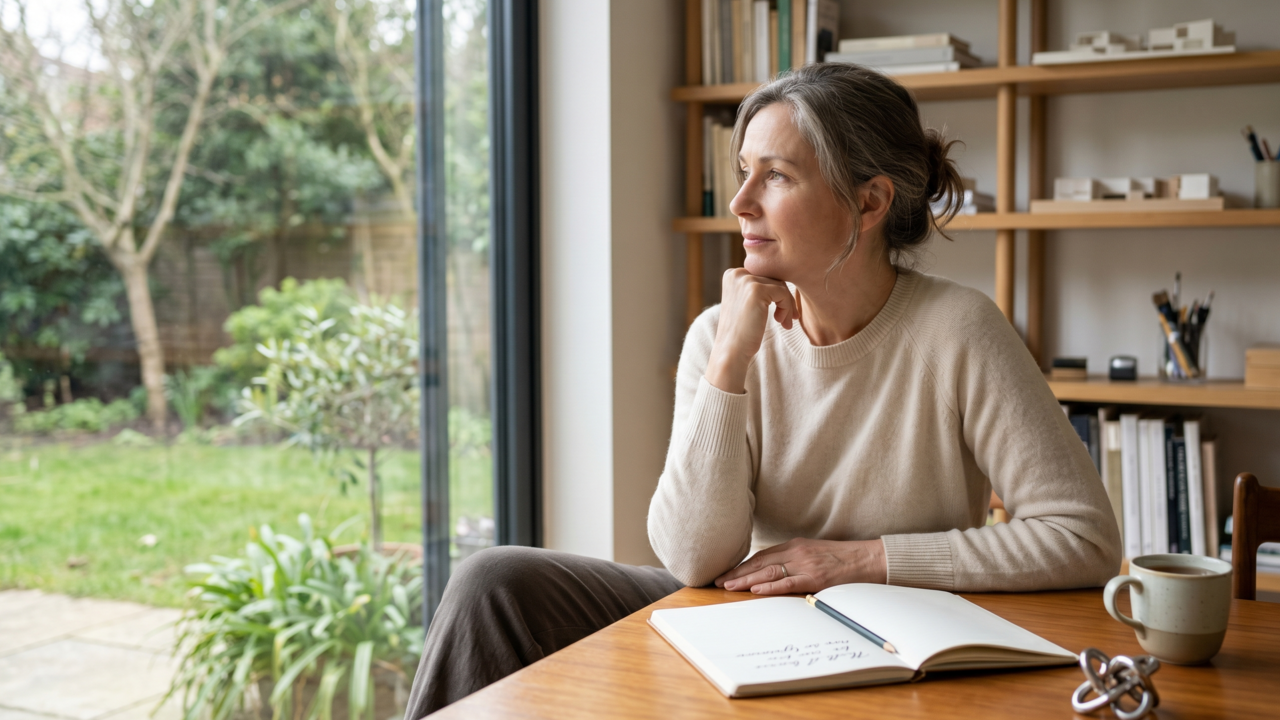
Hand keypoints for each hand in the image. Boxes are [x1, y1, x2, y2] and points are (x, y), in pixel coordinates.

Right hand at [705, 268, 798, 393]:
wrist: (731, 351)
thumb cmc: (741, 332)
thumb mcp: (745, 303)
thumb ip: (757, 288)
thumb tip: (785, 280)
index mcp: (732, 274)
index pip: (764, 276)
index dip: (776, 294)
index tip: (780, 313)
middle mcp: (737, 274)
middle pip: (774, 279)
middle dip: (784, 300)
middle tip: (786, 320)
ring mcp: (746, 281)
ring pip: (781, 286)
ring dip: (787, 305)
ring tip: (784, 323)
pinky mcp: (756, 290)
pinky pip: (783, 293)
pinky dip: (787, 308)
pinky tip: (781, 322)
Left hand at [714, 538, 886, 594]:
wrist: (869, 559)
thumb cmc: (843, 558)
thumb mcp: (814, 552)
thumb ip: (795, 559)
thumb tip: (774, 572)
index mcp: (795, 545)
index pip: (762, 555)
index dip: (742, 565)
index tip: (726, 573)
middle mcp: (797, 552)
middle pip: (760, 563)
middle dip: (737, 573)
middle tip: (718, 582)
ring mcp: (805, 565)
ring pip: (769, 572)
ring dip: (746, 580)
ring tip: (728, 587)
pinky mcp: (815, 578)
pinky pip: (788, 583)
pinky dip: (770, 587)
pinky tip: (755, 590)